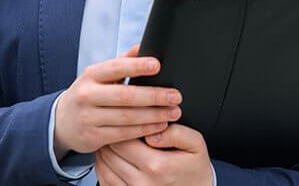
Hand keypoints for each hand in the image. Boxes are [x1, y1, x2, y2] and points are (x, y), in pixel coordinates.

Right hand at [53, 45, 182, 158]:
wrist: (62, 121)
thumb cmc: (89, 93)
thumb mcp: (99, 75)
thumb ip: (122, 62)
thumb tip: (143, 45)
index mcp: (91, 75)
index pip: (116, 68)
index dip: (137, 66)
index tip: (158, 65)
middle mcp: (87, 95)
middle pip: (125, 96)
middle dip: (154, 96)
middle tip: (176, 96)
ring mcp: (89, 117)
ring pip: (127, 117)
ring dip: (154, 115)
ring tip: (174, 112)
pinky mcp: (93, 137)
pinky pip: (124, 134)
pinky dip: (144, 130)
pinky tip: (160, 126)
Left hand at [95, 124, 212, 185]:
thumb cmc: (194, 169)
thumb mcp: (195, 144)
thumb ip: (176, 133)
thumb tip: (153, 130)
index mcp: (157, 166)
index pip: (121, 140)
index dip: (119, 126)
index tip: (124, 120)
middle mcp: (142, 182)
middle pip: (109, 153)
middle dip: (110, 137)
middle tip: (117, 127)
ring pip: (103, 166)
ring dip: (105, 151)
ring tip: (114, 141)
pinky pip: (105, 181)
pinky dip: (103, 167)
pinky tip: (112, 158)